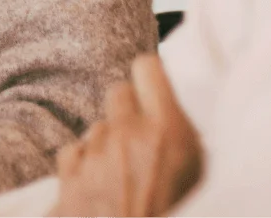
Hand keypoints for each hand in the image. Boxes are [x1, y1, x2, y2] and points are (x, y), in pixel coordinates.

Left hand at [52, 54, 202, 216]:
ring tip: (123, 176)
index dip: (150, 78)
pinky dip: (83, 165)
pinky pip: (74, 151)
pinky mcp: (69, 175)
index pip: (148, 68)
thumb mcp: (201, 182)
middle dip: (128, 111)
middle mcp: (128, 133)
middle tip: (140, 138)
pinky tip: (98, 188)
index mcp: (169, 131)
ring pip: (96, 127)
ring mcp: (95, 152)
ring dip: (107, 143)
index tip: (154, 89)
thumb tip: (178, 125)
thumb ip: (187, 147)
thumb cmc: (177, 214)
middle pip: (118, 93)